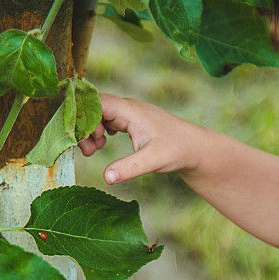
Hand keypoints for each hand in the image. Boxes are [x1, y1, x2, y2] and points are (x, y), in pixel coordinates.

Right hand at [78, 93, 205, 183]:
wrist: (195, 148)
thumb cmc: (177, 150)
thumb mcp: (153, 160)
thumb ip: (129, 168)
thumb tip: (107, 177)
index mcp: (130, 111)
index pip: (96, 102)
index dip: (84, 117)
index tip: (83, 138)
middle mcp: (127, 108)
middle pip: (93, 108)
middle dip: (84, 127)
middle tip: (88, 151)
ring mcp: (128, 114)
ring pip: (98, 115)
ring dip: (90, 130)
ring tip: (94, 150)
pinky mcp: (129, 121)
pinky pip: (105, 120)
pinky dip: (98, 131)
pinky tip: (101, 145)